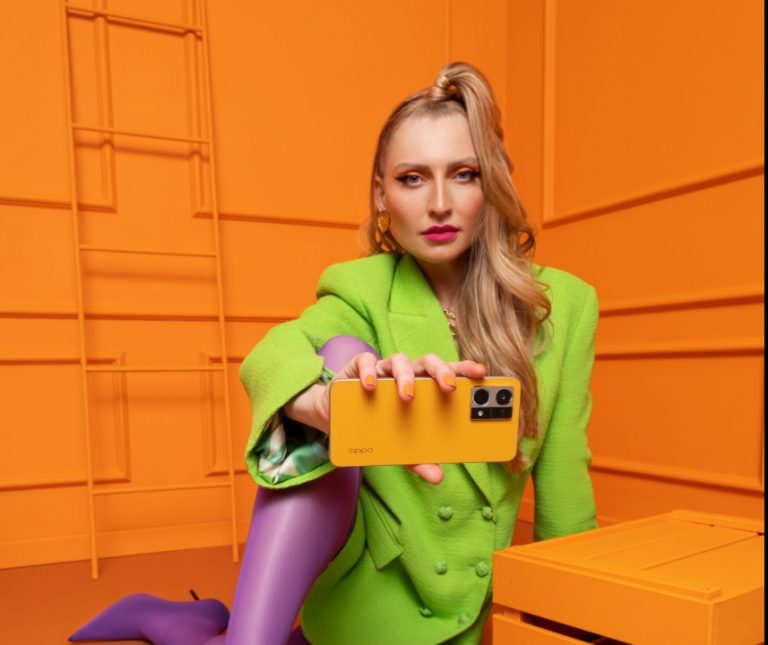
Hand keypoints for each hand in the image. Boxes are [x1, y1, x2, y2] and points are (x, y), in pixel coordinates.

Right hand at [320, 352, 486, 483]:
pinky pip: (366, 362)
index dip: (465, 369)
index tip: (482, 373)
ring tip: (407, 395)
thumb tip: (437, 476)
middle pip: (428, 362)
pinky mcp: (359, 368)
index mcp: (423, 387)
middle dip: (441, 371)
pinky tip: (370, 385)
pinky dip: (369, 372)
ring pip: (399, 361)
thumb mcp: (400, 446)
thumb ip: (418, 458)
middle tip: (448, 387)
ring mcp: (383, 369)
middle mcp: (407, 374)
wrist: (338, 418)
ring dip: (406, 376)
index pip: (448, 372)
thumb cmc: (377, 427)